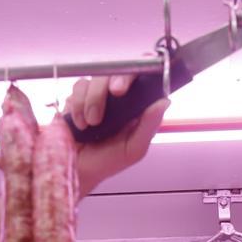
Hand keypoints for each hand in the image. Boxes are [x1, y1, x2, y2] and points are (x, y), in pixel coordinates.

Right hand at [65, 74, 168, 196]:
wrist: (78, 171)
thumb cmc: (108, 162)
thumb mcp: (134, 149)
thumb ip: (149, 126)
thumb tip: (164, 102)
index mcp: (136, 105)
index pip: (142, 74)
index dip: (134, 70)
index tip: (120, 88)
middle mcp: (118, 96)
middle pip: (114, 70)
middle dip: (103, 88)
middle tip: (100, 110)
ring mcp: (98, 94)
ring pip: (94, 78)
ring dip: (90, 101)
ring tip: (91, 124)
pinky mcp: (79, 97)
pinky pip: (78, 88)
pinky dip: (77, 105)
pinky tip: (80, 123)